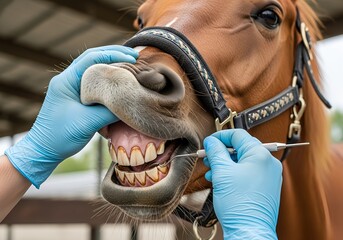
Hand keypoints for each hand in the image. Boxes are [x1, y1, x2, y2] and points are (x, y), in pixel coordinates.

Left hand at [5, 46, 137, 187]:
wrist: (44, 150)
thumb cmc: (61, 136)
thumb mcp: (88, 122)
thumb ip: (110, 110)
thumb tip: (131, 101)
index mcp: (66, 80)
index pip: (91, 58)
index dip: (114, 54)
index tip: (132, 58)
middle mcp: (68, 80)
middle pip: (93, 58)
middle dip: (115, 54)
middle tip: (136, 56)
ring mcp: (71, 88)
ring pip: (94, 69)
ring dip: (112, 65)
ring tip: (131, 65)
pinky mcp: (76, 97)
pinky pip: (94, 82)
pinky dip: (108, 79)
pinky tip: (119, 81)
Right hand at [203, 129, 281, 239]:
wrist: (249, 231)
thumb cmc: (239, 204)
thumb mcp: (222, 172)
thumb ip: (216, 152)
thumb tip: (212, 142)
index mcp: (260, 154)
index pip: (238, 135)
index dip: (219, 137)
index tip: (208, 143)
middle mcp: (268, 162)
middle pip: (240, 148)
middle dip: (221, 153)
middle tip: (208, 159)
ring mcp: (269, 175)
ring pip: (243, 161)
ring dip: (225, 164)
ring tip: (212, 173)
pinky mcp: (266, 186)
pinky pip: (248, 173)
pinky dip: (234, 174)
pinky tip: (221, 181)